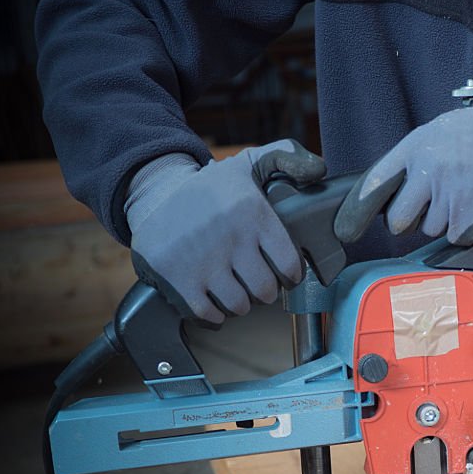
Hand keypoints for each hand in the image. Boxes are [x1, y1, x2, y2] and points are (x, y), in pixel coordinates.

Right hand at [127, 140, 325, 323]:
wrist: (153, 197)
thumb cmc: (210, 189)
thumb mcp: (247, 164)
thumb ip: (286, 158)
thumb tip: (318, 171)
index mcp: (252, 212)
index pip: (289, 266)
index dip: (289, 275)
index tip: (282, 273)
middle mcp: (230, 238)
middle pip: (265, 291)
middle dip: (263, 290)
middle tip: (255, 280)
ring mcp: (203, 262)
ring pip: (239, 307)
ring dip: (239, 302)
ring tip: (233, 286)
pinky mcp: (179, 281)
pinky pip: (210, 315)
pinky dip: (214, 314)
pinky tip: (212, 296)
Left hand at [335, 103, 472, 246]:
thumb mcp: (444, 131)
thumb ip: (417, 157)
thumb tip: (393, 188)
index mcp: (417, 146)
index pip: (374, 183)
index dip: (356, 211)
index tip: (346, 229)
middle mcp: (428, 171)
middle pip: (398, 221)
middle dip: (410, 221)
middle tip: (432, 206)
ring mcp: (447, 196)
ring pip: (430, 230)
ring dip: (446, 221)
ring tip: (468, 193)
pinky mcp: (467, 218)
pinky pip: (455, 237)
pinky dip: (468, 228)